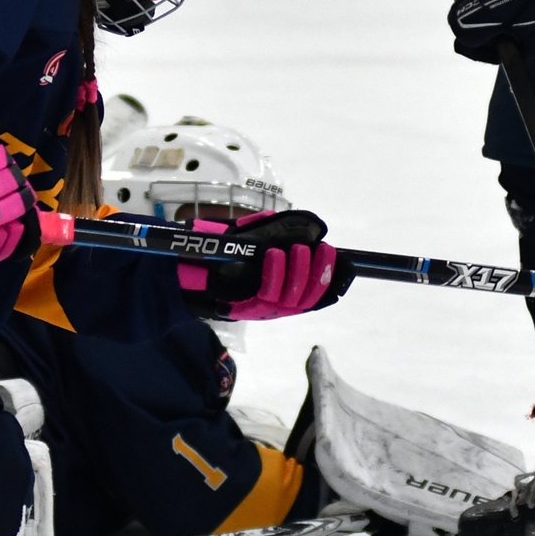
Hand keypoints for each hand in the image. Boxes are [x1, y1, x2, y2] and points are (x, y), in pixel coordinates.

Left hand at [178, 210, 351, 320]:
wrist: (190, 262)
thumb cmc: (228, 249)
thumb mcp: (260, 232)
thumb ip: (286, 229)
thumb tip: (316, 228)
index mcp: (287, 287)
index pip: (320, 291)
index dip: (334, 279)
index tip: (344, 261)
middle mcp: (279, 302)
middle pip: (310, 297)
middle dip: (322, 272)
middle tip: (322, 250)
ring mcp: (262, 307)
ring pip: (292, 298)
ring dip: (299, 271)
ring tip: (298, 250)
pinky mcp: (245, 307)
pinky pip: (267, 293)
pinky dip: (275, 273)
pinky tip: (274, 254)